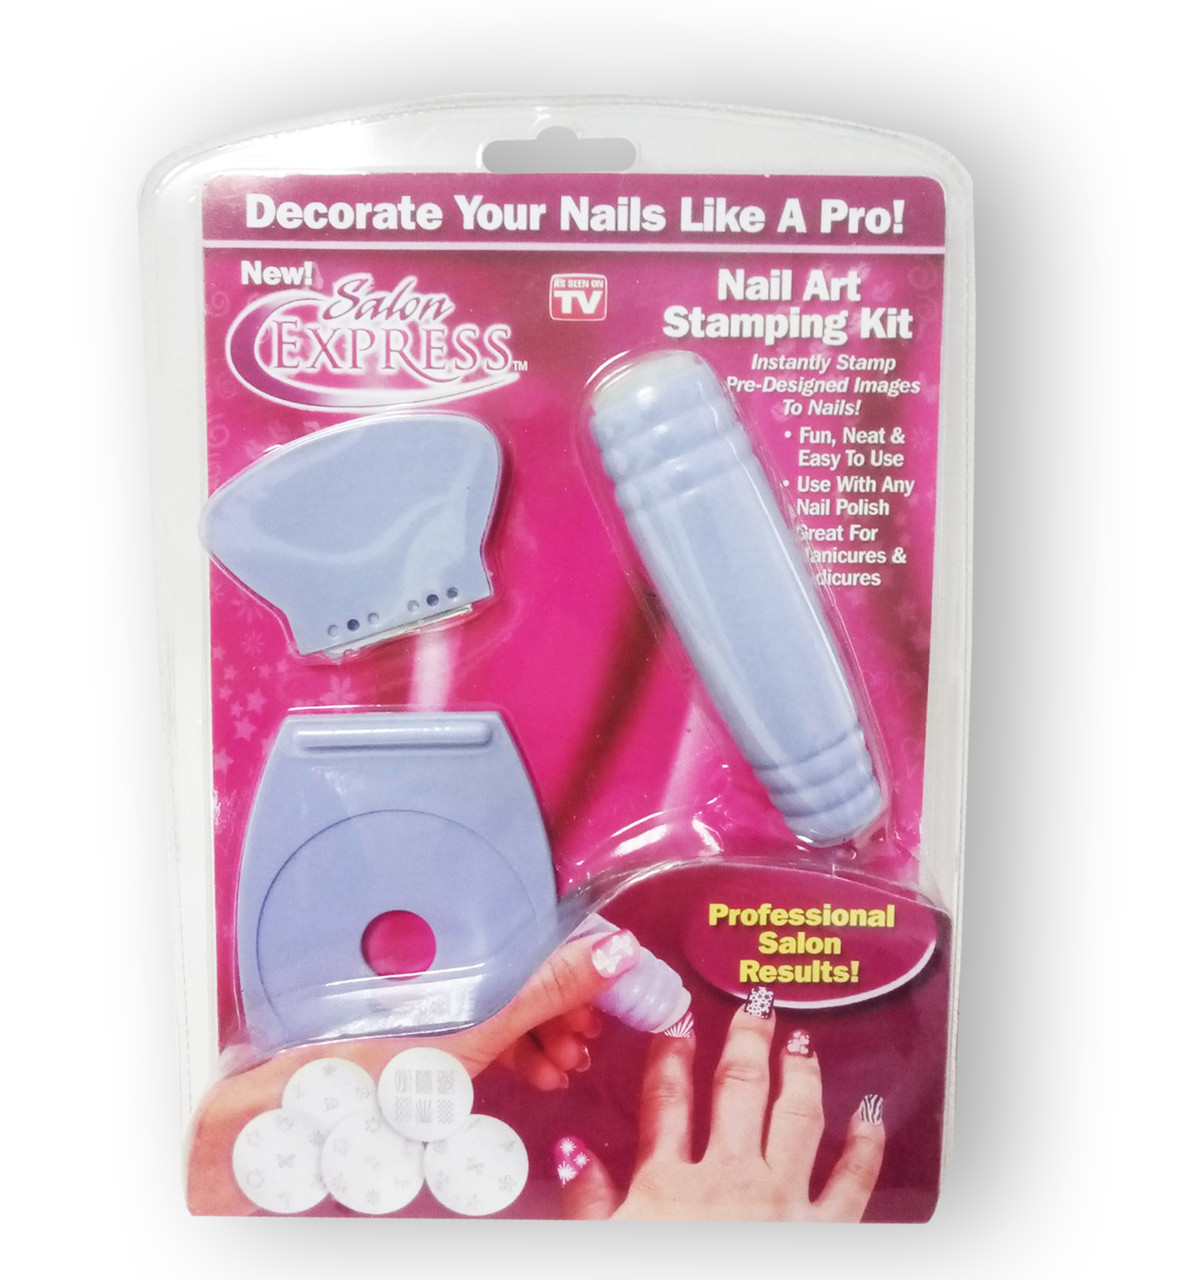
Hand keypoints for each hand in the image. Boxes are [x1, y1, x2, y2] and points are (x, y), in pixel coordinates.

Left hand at [187, 929, 640, 1213]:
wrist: (294, 1115)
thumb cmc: (364, 1069)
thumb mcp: (472, 1033)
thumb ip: (544, 991)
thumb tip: (611, 951)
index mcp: (460, 942)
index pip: (540, 931)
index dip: (587, 956)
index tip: (624, 985)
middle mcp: (448, 958)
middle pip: (528, 965)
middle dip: (570, 1003)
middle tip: (592, 1038)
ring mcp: (437, 992)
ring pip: (511, 998)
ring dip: (547, 1030)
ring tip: (567, 1063)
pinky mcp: (428, 1024)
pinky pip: (488, 1023)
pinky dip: (518, 1045)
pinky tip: (536, 1071)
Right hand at [556, 1001, 884, 1220]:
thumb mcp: (602, 1247)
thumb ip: (586, 1201)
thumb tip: (570, 1150)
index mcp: (670, 1183)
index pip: (669, 1100)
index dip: (671, 1055)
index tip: (678, 1021)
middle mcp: (730, 1178)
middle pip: (738, 1090)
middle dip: (746, 1043)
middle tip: (756, 1008)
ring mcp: (781, 1203)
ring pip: (795, 1118)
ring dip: (799, 1075)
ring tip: (802, 1042)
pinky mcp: (822, 1233)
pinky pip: (852, 1183)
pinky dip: (865, 1146)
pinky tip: (871, 1115)